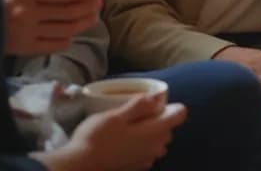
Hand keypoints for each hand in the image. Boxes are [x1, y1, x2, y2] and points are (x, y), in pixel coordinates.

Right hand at [0, 0, 100, 55]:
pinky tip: (72, 32)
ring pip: (66, 28)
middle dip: (89, 6)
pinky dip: (67, 38)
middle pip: (69, 11)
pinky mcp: (25, 48)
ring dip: (84, 22)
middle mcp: (28, 12)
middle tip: (99, 2)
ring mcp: (28, 32)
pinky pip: (54, 44)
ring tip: (93, 16)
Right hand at [33, 94, 187, 170]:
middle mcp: (155, 147)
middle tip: (139, 110)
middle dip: (160, 117)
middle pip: (168, 128)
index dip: (172, 105)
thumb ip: (138, 106)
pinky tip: (124, 140)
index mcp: (154, 131)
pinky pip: (146, 151)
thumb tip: (156, 96)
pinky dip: (141, 144)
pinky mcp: (136, 167)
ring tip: (130, 124)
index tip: (158, 100)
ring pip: (157, 141)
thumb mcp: (115, 116)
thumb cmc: (96, 139)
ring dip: (150, 132)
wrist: (80, 167)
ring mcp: (146, 159)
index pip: (179, 114)